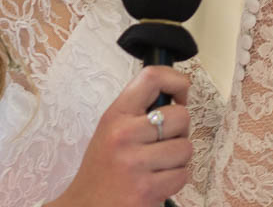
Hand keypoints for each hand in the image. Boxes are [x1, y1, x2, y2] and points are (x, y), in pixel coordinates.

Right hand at [52, 66, 191, 206]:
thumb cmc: (102, 169)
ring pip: (186, 148)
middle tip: (164, 142)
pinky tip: (156, 182)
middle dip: (180, 131)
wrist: (86, 206)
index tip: (181, 95)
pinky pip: (182, 175)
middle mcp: (124, 134)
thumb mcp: (110, 129)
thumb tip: (177, 96)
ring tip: (158, 165)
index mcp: (116, 115)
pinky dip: (175, 180)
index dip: (177, 81)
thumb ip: (137, 112)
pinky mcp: (147, 189)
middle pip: (181, 116)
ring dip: (178, 159)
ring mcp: (136, 163)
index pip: (151, 77)